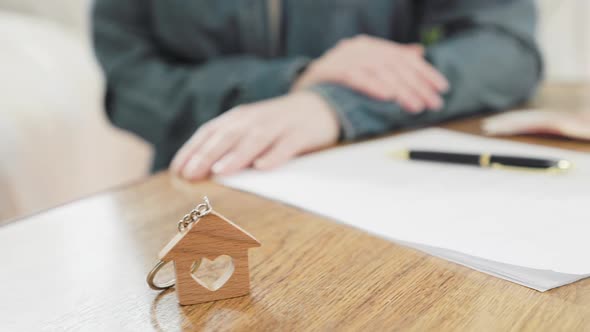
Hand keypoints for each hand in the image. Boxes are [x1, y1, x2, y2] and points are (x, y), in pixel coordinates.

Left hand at [170, 92, 338, 180]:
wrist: (319, 105)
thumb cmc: (276, 126)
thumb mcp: (249, 130)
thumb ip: (228, 145)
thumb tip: (197, 171)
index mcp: (238, 118)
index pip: (209, 132)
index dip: (192, 150)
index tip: (177, 171)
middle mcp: (255, 119)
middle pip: (228, 136)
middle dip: (207, 155)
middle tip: (191, 175)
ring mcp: (278, 125)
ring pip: (255, 139)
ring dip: (236, 155)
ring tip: (219, 171)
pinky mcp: (300, 133)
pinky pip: (286, 145)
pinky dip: (274, 155)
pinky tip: (262, 167)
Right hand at [293, 35, 448, 112]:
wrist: (301, 85)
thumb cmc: (336, 79)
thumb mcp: (365, 67)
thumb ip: (390, 59)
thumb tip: (418, 52)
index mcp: (369, 45)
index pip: (403, 58)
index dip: (425, 73)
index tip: (442, 89)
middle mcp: (359, 47)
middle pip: (395, 66)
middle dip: (417, 86)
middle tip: (434, 104)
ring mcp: (343, 56)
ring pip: (379, 72)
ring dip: (400, 90)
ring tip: (416, 107)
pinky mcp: (329, 69)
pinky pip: (355, 76)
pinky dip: (372, 86)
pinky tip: (387, 96)